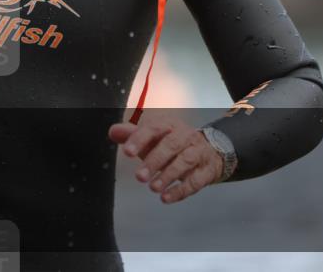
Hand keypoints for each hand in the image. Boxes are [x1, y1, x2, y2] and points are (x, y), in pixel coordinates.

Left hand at [108, 112, 223, 203]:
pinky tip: (166, 198)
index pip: (154, 128)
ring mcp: (199, 152)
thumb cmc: (172, 144)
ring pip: (185, 162)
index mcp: (169, 124)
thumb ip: (132, 134)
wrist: (210, 151)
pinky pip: (196, 181)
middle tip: (139, 177)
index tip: (127, 152)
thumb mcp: (153, 137)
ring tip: (152, 188)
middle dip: (154, 161)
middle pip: (171, 145)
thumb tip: (112, 132)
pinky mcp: (207, 171)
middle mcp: (185, 136)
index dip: (140, 139)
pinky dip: (180, 191)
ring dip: (168, 175)